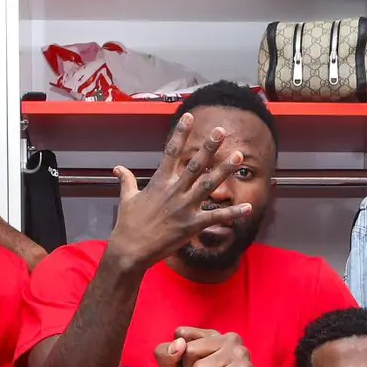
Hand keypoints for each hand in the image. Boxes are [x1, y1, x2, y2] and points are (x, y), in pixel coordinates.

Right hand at [104, 114, 255, 271]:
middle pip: (195, 164)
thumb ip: (126, 181)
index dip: (180, 133)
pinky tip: (248, 207)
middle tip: (221, 131)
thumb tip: (118, 168)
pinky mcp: (192, 226)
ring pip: (208, 184)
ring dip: (225, 170)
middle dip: (209, 147)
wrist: (130, 250)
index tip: (188, 116)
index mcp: (159, 182)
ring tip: (238, 156)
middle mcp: (174, 191)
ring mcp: (184, 208)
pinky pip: (216, 217)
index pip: (171, 152)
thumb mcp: (127, 199)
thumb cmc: (128, 224)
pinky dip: (233, 213)